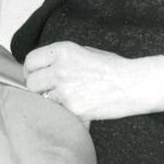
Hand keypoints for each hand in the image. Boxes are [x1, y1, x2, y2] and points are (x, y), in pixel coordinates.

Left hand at [23, 41, 159, 124]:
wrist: (133, 85)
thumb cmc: (111, 67)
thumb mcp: (83, 51)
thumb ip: (61, 58)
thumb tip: (43, 67)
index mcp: (62, 51)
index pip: (30, 61)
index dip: (31, 69)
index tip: (35, 74)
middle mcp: (60, 69)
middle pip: (31, 82)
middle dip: (36, 86)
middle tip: (46, 89)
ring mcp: (65, 91)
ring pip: (42, 99)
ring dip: (48, 100)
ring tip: (61, 98)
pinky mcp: (74, 110)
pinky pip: (57, 112)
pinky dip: (62, 112)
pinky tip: (72, 107)